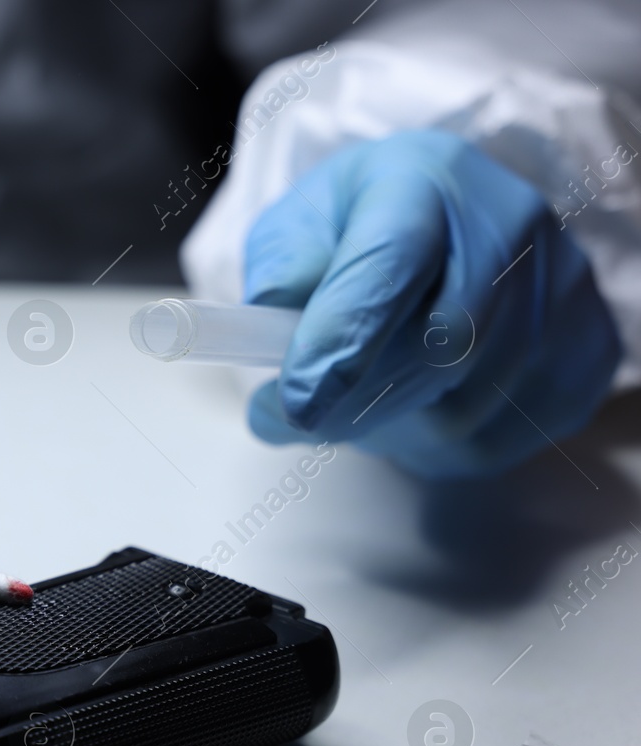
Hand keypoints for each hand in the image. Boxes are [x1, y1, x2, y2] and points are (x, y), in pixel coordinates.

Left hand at [243, 129, 621, 477]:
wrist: (449, 215)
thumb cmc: (356, 227)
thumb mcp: (297, 229)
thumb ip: (277, 284)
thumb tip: (276, 357)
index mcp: (421, 181)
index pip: (390, 264)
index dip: (341, 340)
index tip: (296, 400)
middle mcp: (509, 225)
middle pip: (439, 345)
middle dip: (357, 400)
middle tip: (304, 415)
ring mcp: (562, 287)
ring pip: (470, 405)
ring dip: (395, 428)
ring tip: (360, 401)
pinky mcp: (588, 346)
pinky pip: (509, 434)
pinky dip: (444, 445)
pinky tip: (416, 412)